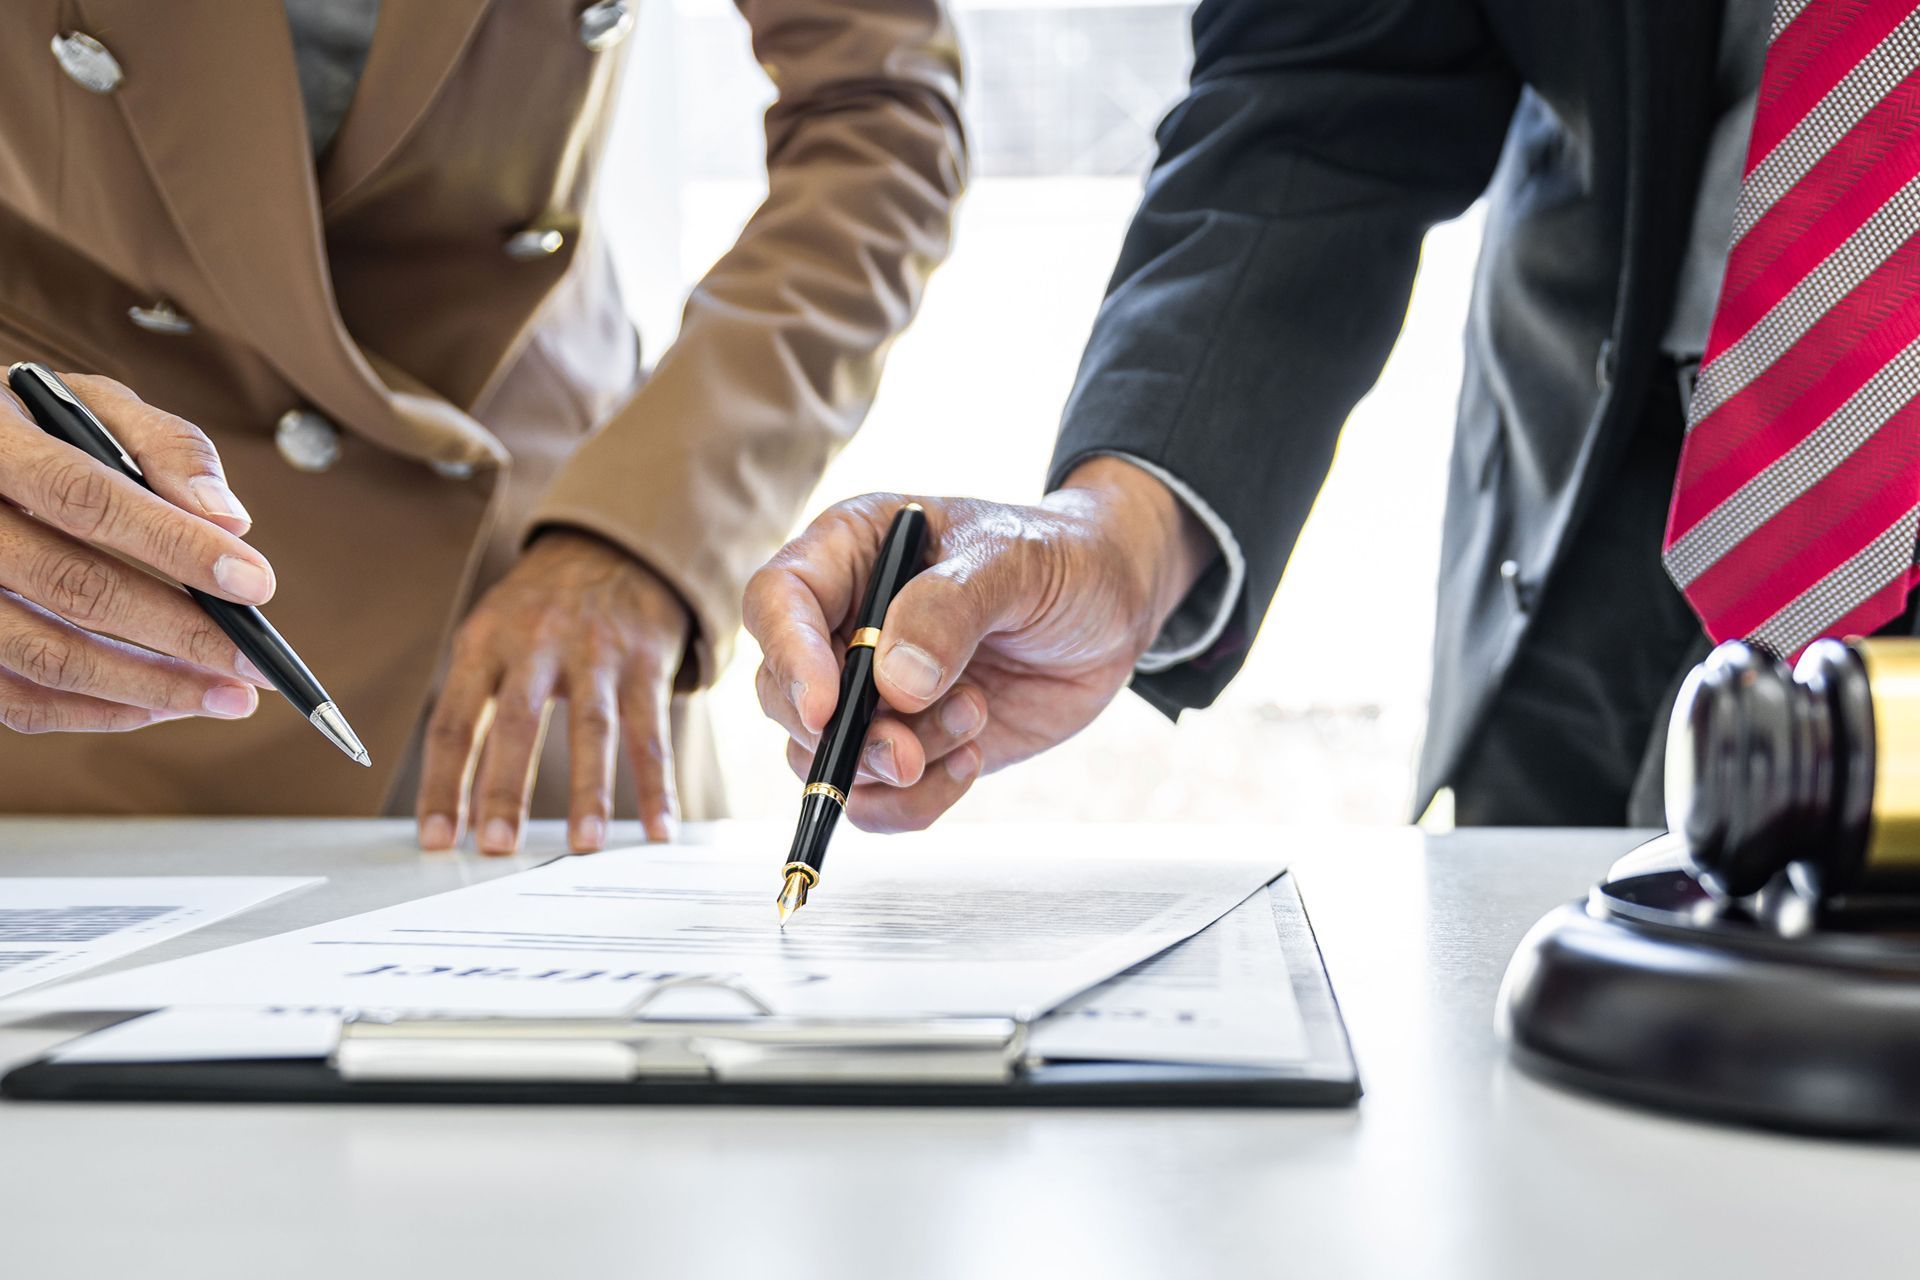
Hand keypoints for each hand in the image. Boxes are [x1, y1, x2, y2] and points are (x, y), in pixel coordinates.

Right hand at [0, 373, 273, 734]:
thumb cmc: (38, 428)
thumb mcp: (95, 408)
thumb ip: (166, 449)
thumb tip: (231, 522)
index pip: (87, 500)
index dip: (176, 545)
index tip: (256, 584)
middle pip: (73, 587)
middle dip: (181, 632)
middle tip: (257, 662)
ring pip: (46, 656)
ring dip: (149, 687)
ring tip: (229, 697)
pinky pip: (17, 700)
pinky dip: (98, 712)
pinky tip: (163, 705)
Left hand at [416, 529, 690, 855]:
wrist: (612, 546)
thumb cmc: (539, 610)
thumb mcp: (491, 634)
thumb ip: (474, 703)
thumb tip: (455, 801)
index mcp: (485, 642)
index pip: (454, 722)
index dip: (443, 783)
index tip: (437, 838)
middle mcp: (538, 643)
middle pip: (517, 723)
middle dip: (506, 788)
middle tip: (497, 846)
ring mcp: (596, 652)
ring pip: (592, 727)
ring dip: (588, 791)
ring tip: (583, 844)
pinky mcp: (646, 662)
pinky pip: (652, 731)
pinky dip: (656, 785)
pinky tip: (658, 827)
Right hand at [743, 457, 1212, 831]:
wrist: (1114, 608)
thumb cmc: (1062, 559)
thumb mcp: (1016, 562)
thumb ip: (952, 608)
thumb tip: (894, 682)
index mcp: (851, 552)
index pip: (777, 601)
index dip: (789, 657)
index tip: (827, 707)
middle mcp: (845, 624)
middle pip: (783, 693)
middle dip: (842, 735)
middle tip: (908, 751)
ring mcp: (871, 692)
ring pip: (825, 757)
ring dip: (895, 763)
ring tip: (975, 716)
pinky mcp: (907, 745)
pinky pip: (874, 801)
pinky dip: (916, 802)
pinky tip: (973, 757)